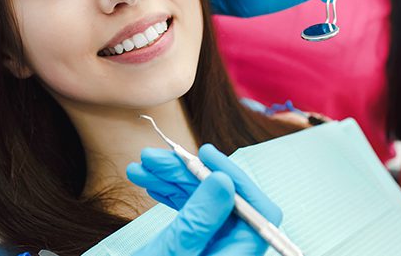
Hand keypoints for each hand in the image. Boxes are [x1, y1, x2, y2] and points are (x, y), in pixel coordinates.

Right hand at [128, 144, 282, 254]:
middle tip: (153, 157)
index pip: (258, 215)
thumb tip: (224, 181)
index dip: (235, 179)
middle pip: (225, 205)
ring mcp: (210, 255)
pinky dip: (169, 197)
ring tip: (141, 167)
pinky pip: (189, 217)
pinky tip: (148, 184)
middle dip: (190, 175)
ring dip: (173, 181)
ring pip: (203, 206)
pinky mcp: (193, 253)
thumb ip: (197, 222)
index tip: (204, 154)